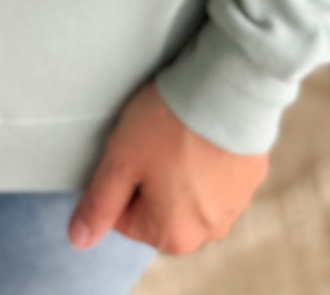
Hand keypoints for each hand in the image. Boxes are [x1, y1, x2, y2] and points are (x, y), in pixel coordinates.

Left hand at [67, 81, 269, 256]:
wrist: (227, 89)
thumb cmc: (168, 125)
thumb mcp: (121, 160)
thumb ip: (98, 205)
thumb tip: (78, 239)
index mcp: (173, 235)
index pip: (125, 217)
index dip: (120, 179)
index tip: (130, 151)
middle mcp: (209, 231)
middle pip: (160, 208)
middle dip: (151, 177)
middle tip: (153, 140)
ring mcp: (235, 204)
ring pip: (190, 192)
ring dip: (180, 169)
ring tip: (178, 132)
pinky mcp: (251, 176)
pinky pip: (218, 175)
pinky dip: (208, 157)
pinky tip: (202, 131)